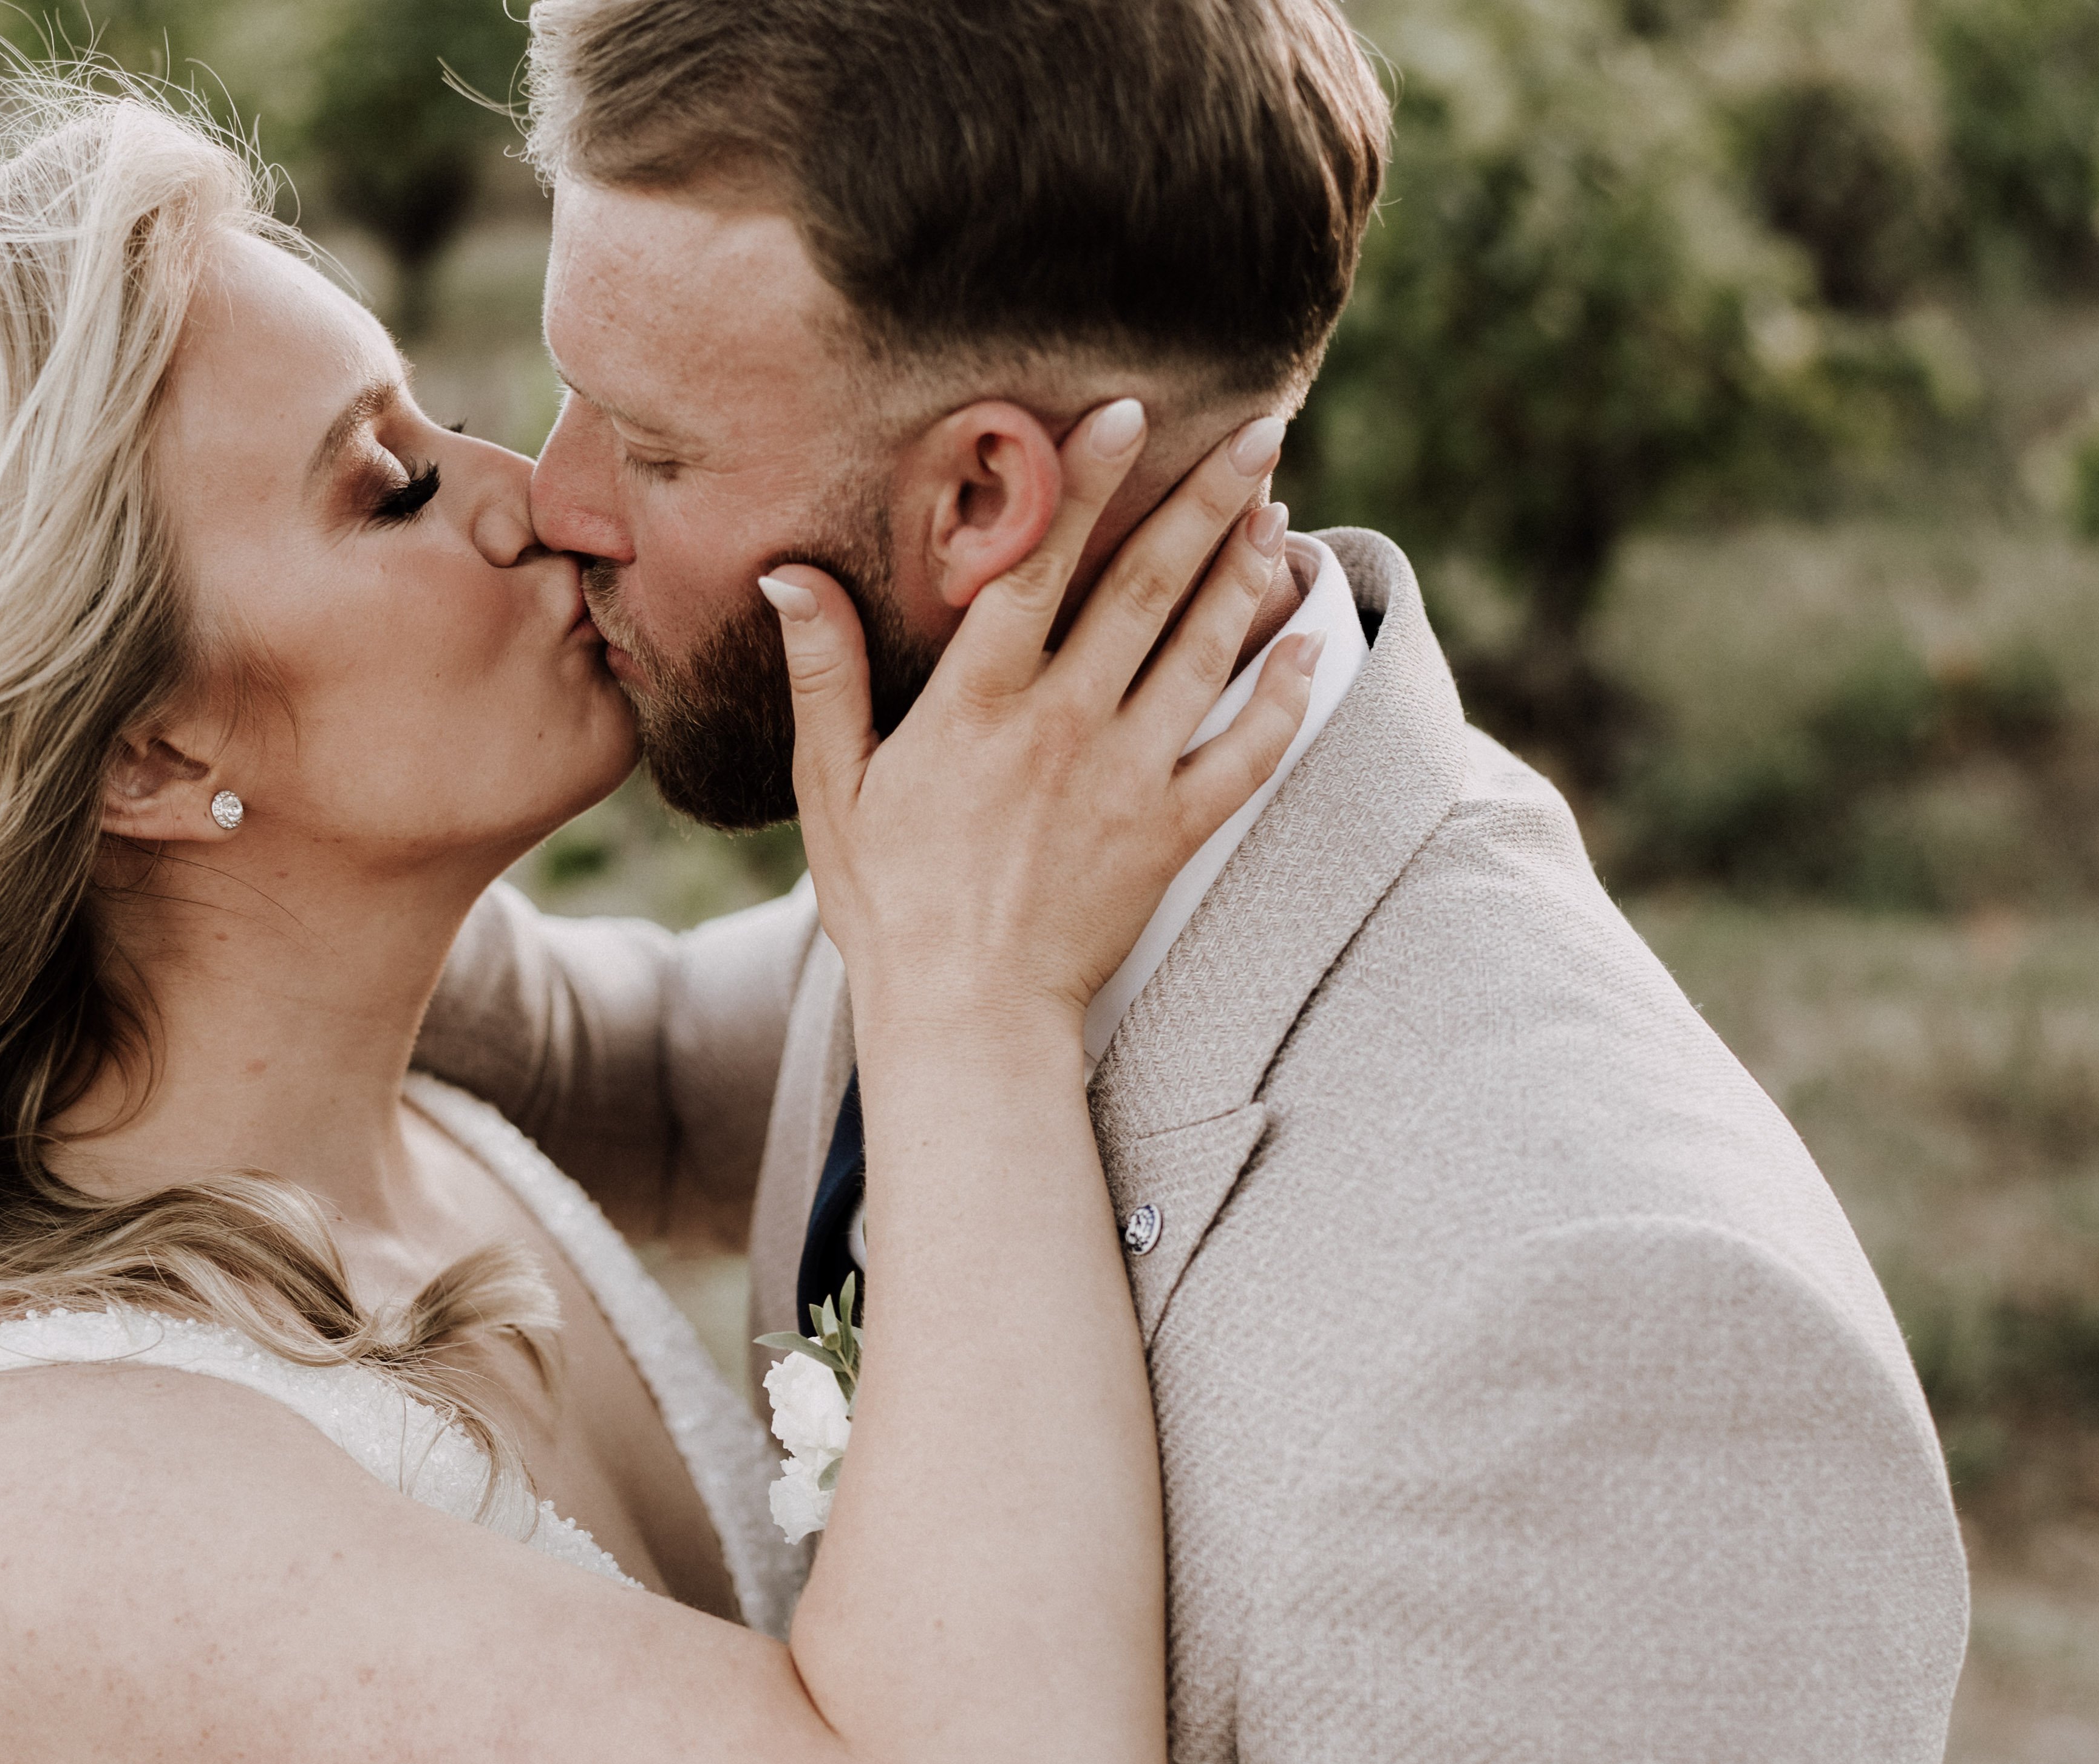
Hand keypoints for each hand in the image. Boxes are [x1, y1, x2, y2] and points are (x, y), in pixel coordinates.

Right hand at [764, 401, 1318, 1051]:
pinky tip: (1311, 647)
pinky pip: (1246, 756)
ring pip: (1205, 653)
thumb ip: (822, 672)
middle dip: (1206, 499)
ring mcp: (1127, 779)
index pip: (1036, 565)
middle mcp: (1062, 726)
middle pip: (1146, 588)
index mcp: (978, 704)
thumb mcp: (832, 786)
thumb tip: (787, 573)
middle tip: (1260, 426)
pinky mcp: (1170, 834)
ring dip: (1247, 574)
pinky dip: (1287, 700)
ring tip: (1278, 508)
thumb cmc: (888, 901)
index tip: (1129, 411)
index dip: (1084, 482)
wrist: (964, 1018)